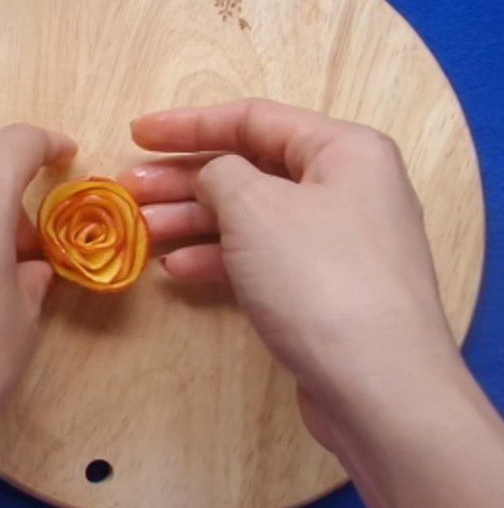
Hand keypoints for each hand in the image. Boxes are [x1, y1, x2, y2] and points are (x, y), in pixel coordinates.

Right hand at [121, 99, 462, 444]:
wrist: (379, 388)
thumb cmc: (316, 276)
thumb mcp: (255, 207)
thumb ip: (220, 174)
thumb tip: (212, 177)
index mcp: (342, 149)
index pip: (253, 118)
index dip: (188, 123)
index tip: (137, 133)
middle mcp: (344, 188)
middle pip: (248, 169)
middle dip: (183, 178)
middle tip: (128, 188)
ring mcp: (335, 242)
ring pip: (251, 217)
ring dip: (193, 221)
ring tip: (140, 229)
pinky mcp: (323, 288)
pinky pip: (262, 257)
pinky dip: (220, 259)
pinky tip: (177, 269)